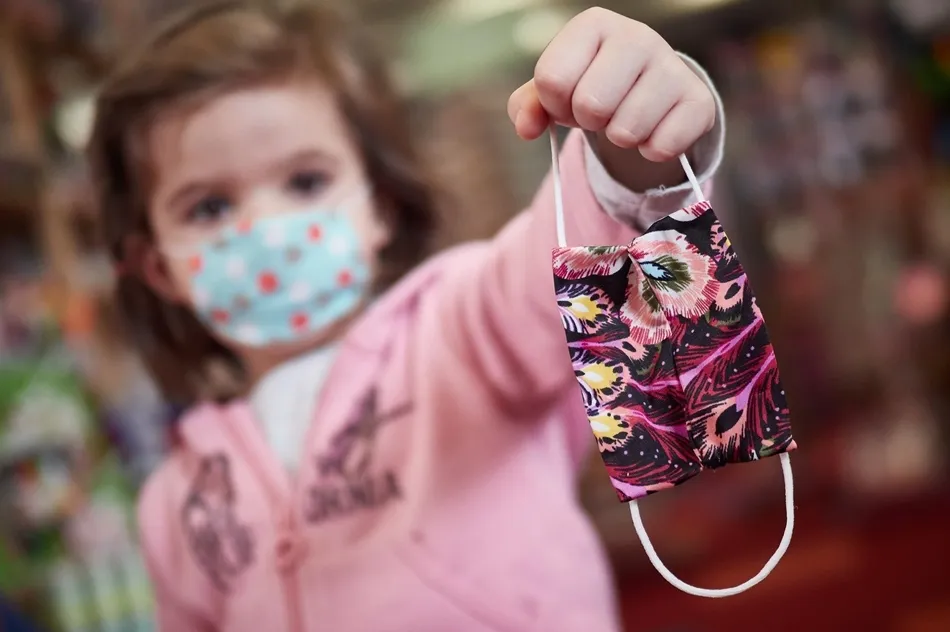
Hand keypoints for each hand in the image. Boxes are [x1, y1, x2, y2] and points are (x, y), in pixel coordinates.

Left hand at [507, 8, 715, 162]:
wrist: (650, 89)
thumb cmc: (593, 84)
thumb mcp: (555, 91)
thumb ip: (527, 106)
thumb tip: (527, 127)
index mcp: (593, 25)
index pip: (552, 79)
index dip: (555, 104)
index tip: (569, 100)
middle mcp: (637, 36)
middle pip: (590, 105)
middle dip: (589, 122)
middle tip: (601, 112)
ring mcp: (672, 66)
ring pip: (626, 131)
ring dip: (620, 139)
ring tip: (626, 119)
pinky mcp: (699, 100)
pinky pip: (662, 146)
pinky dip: (651, 151)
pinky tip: (654, 131)